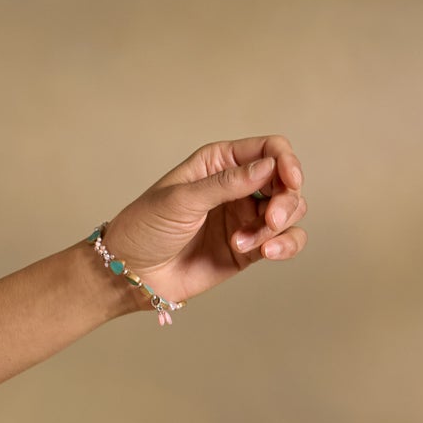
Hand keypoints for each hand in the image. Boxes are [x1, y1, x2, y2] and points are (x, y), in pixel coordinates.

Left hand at [100, 134, 308, 311]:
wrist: (132, 273)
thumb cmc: (145, 228)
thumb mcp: (181, 200)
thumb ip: (226, 184)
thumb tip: (268, 166)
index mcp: (218, 163)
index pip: (268, 149)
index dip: (286, 161)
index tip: (290, 180)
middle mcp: (236, 186)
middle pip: (286, 181)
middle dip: (287, 199)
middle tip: (271, 220)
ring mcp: (244, 217)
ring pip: (290, 211)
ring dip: (280, 226)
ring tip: (247, 243)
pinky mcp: (250, 246)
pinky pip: (285, 240)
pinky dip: (285, 245)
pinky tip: (267, 253)